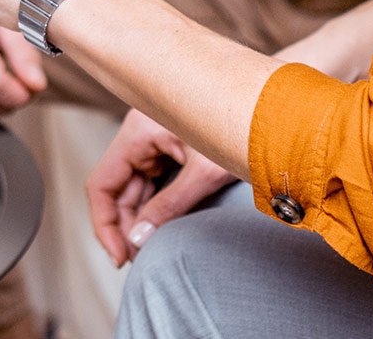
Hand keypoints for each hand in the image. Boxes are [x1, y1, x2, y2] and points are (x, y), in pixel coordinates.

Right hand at [87, 108, 236, 264]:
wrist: (272, 112)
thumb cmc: (242, 127)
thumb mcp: (205, 172)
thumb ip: (170, 206)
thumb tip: (138, 240)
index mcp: (138, 131)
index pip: (101, 183)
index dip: (105, 224)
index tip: (119, 256)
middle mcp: (140, 134)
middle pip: (116, 188)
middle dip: (124, 226)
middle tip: (136, 259)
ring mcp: (154, 141)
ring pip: (133, 188)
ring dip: (138, 219)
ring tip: (147, 250)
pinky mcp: (169, 149)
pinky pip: (151, 183)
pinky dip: (153, 207)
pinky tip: (159, 229)